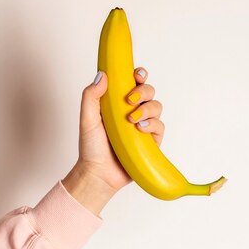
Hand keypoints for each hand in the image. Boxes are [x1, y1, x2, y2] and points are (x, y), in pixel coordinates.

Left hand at [76, 66, 164, 193]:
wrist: (98, 173)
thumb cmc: (91, 147)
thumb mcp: (87, 119)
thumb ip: (91, 96)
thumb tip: (103, 74)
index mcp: (118, 103)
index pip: (134, 82)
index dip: (139, 75)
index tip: (136, 75)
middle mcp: (133, 112)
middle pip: (149, 91)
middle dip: (143, 91)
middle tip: (130, 101)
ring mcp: (143, 126)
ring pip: (157, 107)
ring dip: (148, 109)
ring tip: (132, 120)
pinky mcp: (151, 142)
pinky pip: (160, 127)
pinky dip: (153, 125)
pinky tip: (141, 129)